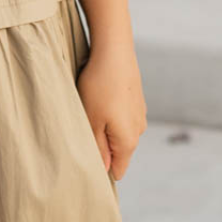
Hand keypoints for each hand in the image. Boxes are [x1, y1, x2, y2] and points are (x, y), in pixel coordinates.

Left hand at [76, 38, 146, 180]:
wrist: (114, 51)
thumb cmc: (98, 86)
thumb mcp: (91, 120)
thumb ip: (98, 148)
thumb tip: (104, 169)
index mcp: (128, 141)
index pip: (118, 170)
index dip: (101, 170)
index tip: (84, 160)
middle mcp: (139, 130)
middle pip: (118, 152)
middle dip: (101, 148)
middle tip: (81, 131)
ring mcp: (140, 114)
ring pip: (119, 133)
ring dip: (104, 129)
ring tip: (89, 111)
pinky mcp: (136, 100)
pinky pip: (122, 117)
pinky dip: (110, 114)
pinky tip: (99, 99)